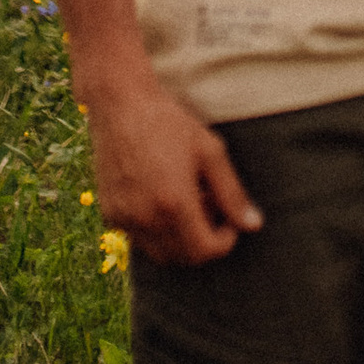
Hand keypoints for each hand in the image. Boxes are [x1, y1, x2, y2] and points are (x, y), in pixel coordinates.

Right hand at [88, 79, 263, 266]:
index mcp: (173, 204)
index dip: (225, 240)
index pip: (206, 251)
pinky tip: (161, 197)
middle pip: (184, 258)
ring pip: (160, 253)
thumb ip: (233, 194)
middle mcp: (145, 219)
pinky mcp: (110, 212)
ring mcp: (124, 218)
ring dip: (179, 239)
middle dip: (203, 241)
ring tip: (186, 200)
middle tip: (209, 206)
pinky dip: (156, 230)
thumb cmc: (169, 124)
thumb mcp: (209, 152)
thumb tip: (253, 225)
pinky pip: (139, 238)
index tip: (229, 219)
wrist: (121, 105)